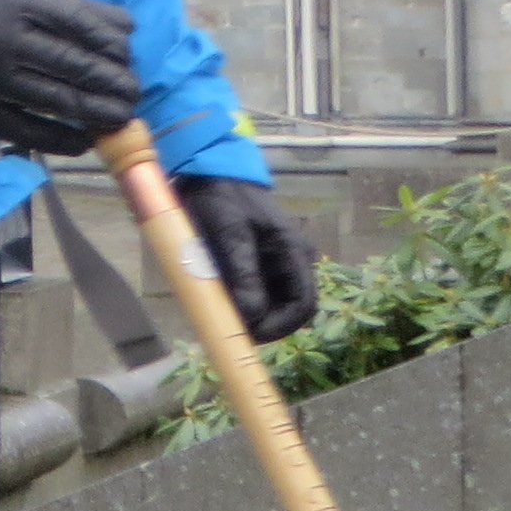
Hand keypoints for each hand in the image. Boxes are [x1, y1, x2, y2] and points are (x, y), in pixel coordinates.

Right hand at [0, 0, 141, 156]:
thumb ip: (72, 10)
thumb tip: (127, 30)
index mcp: (16, 5)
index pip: (79, 25)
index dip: (111, 45)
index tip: (126, 56)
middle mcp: (5, 41)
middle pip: (73, 65)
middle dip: (112, 83)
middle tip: (132, 93)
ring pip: (57, 101)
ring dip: (96, 113)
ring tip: (120, 117)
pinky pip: (29, 132)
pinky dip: (62, 140)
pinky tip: (84, 140)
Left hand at [172, 175, 317, 345]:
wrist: (207, 173)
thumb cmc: (221, 200)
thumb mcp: (230, 235)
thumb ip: (243, 273)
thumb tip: (252, 317)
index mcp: (293, 253)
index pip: (303, 304)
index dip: (280, 327)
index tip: (249, 336)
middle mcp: (292, 262)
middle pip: (288, 309)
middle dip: (262, 324)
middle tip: (229, 329)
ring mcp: (276, 264)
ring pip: (271, 304)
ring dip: (250, 315)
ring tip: (220, 312)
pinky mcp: (258, 264)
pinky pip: (255, 293)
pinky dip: (240, 302)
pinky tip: (218, 300)